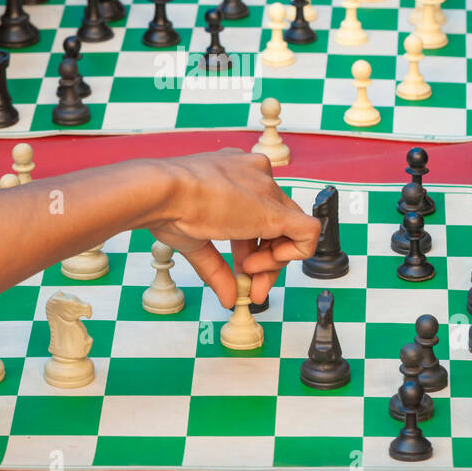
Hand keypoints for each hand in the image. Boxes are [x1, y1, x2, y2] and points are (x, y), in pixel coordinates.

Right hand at [148, 148, 319, 306]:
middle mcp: (255, 175)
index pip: (257, 214)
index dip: (251, 248)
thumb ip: (217, 268)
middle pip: (275, 224)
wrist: (162, 191)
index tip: (241, 269)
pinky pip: (308, 232)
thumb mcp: (195, 239)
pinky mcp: (277, 209)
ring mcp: (267, 188)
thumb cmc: (166, 206)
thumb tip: (228, 297)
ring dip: (273, 261)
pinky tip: (267, 265)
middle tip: (250, 285)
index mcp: (234, 174)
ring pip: (290, 229)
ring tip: (248, 274)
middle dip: (265, 259)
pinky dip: (294, 255)